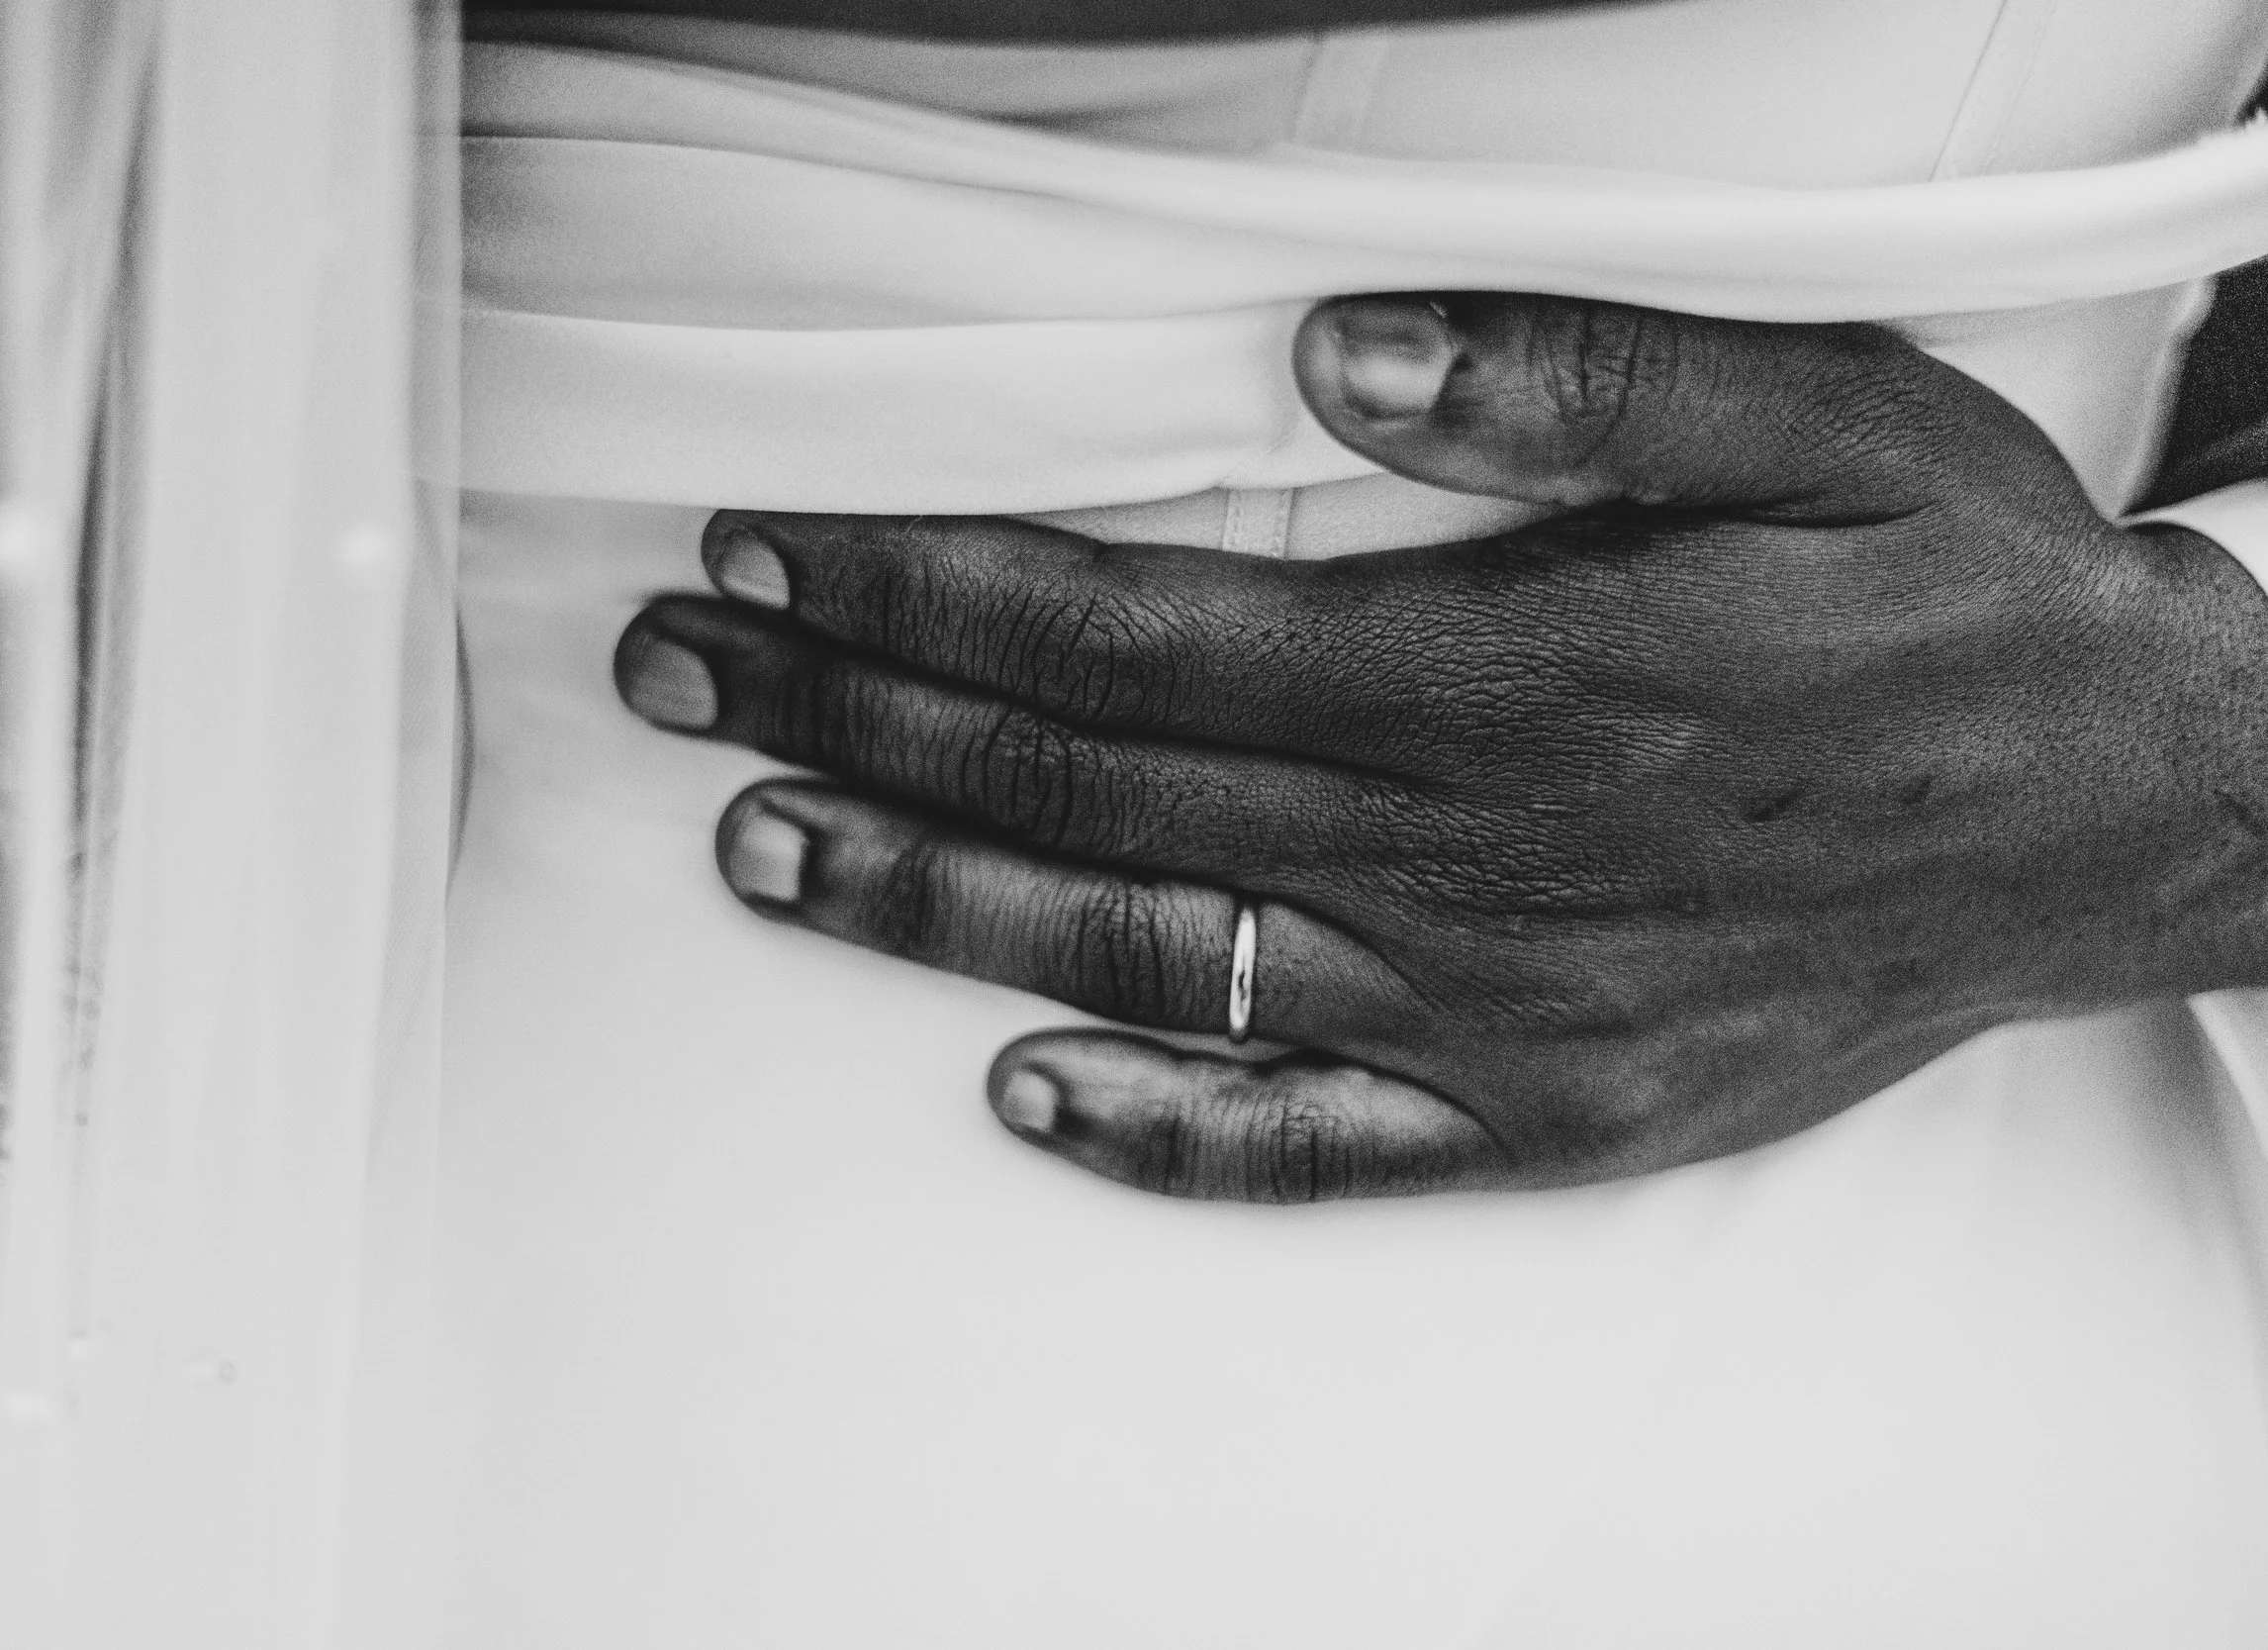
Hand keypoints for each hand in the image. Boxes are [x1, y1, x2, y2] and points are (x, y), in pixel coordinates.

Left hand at [614, 292, 2267, 1198]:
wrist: (2140, 817)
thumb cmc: (1968, 597)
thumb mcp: (1827, 422)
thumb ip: (1574, 382)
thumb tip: (1341, 356)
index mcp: (1507, 669)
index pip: (1136, 624)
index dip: (930, 584)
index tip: (774, 551)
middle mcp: (1472, 853)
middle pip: (1094, 779)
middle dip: (861, 713)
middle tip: (681, 674)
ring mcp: (1500, 1008)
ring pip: (1152, 955)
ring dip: (937, 902)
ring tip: (762, 848)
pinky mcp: (1551, 1114)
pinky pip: (1317, 1148)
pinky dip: (1162, 1135)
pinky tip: (1019, 1101)